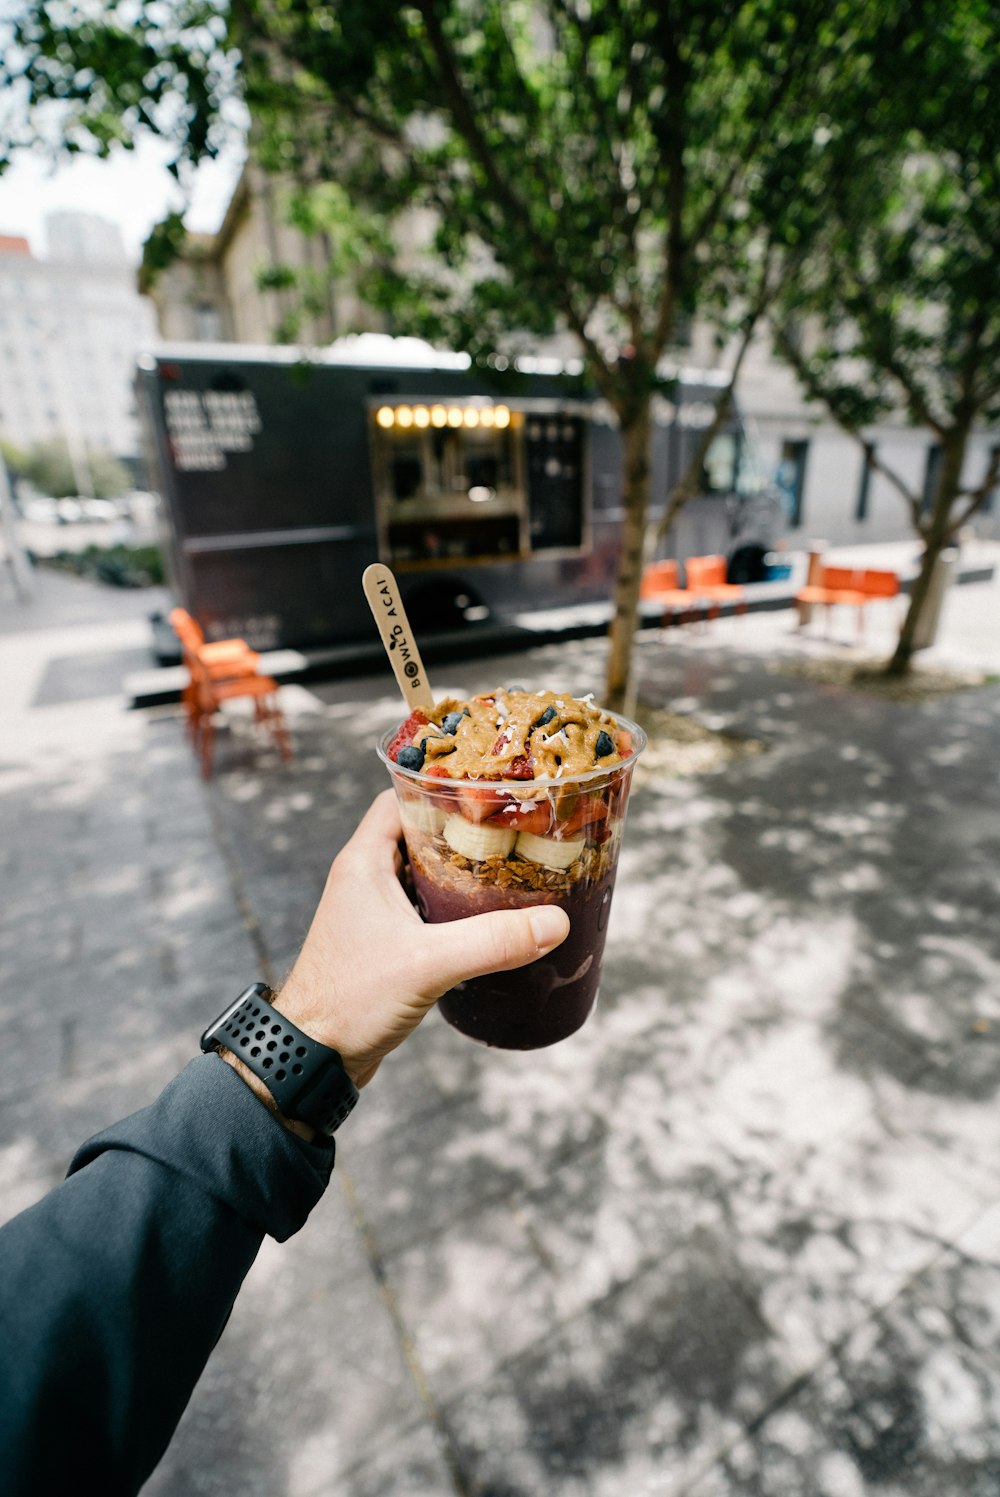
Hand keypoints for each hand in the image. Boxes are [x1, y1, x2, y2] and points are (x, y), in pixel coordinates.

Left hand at [274, 790, 569, 1085]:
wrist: (312, 1057)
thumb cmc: (349, 1000)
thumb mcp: (427, 964)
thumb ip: (491, 942)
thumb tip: (555, 923)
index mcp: (363, 861)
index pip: (402, 796)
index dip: (442, 787)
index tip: (490, 792)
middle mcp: (366, 877)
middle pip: (422, 832)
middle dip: (467, 830)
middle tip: (517, 830)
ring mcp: (375, 911)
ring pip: (427, 872)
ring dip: (465, 871)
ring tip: (515, 869)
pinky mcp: (386, 942)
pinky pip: (427, 908)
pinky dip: (457, 905)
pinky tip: (491, 918)